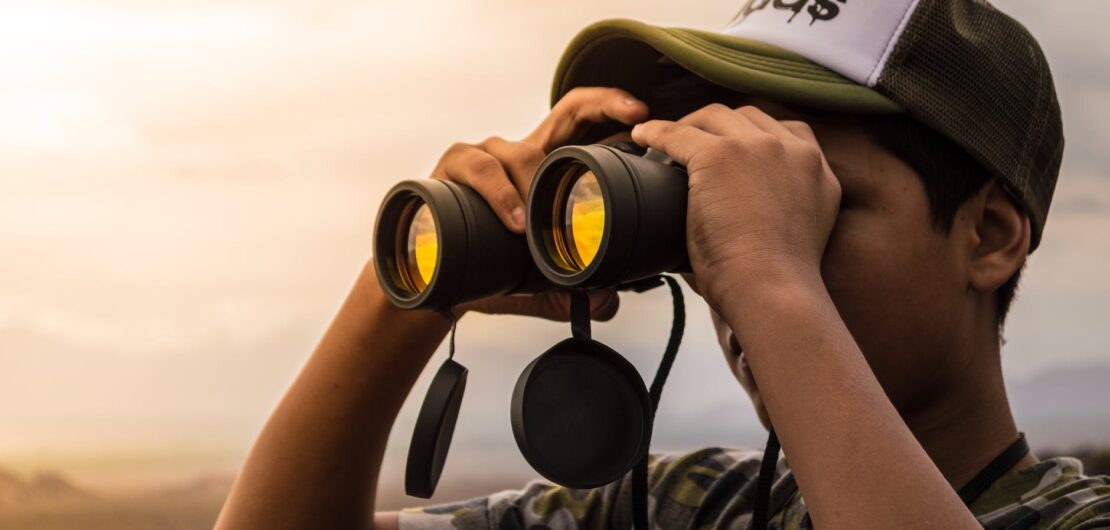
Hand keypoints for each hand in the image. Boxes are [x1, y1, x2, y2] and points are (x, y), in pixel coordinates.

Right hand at [429, 87, 649, 320]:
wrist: (430, 281)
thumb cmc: (487, 269)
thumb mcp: (541, 283)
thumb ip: (577, 289)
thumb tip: (610, 299)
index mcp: (546, 171)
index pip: (585, 127)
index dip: (615, 112)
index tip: (644, 115)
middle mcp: (520, 153)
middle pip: (567, 111)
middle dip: (603, 104)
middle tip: (635, 117)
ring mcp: (487, 154)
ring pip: (520, 151)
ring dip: (535, 184)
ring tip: (537, 223)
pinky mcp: (453, 165)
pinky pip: (478, 167)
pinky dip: (500, 193)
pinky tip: (513, 221)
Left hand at [630, 103, 840, 314]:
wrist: (772, 290)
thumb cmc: (774, 282)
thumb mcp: (795, 230)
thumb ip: (778, 206)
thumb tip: (739, 214)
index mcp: (817, 170)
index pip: (785, 131)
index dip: (751, 135)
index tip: (731, 148)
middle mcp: (794, 150)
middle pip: (748, 117)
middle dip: (718, 126)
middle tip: (691, 144)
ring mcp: (758, 147)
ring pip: (714, 117)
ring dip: (689, 127)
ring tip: (665, 143)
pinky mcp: (720, 155)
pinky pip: (678, 134)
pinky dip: (656, 134)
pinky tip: (642, 139)